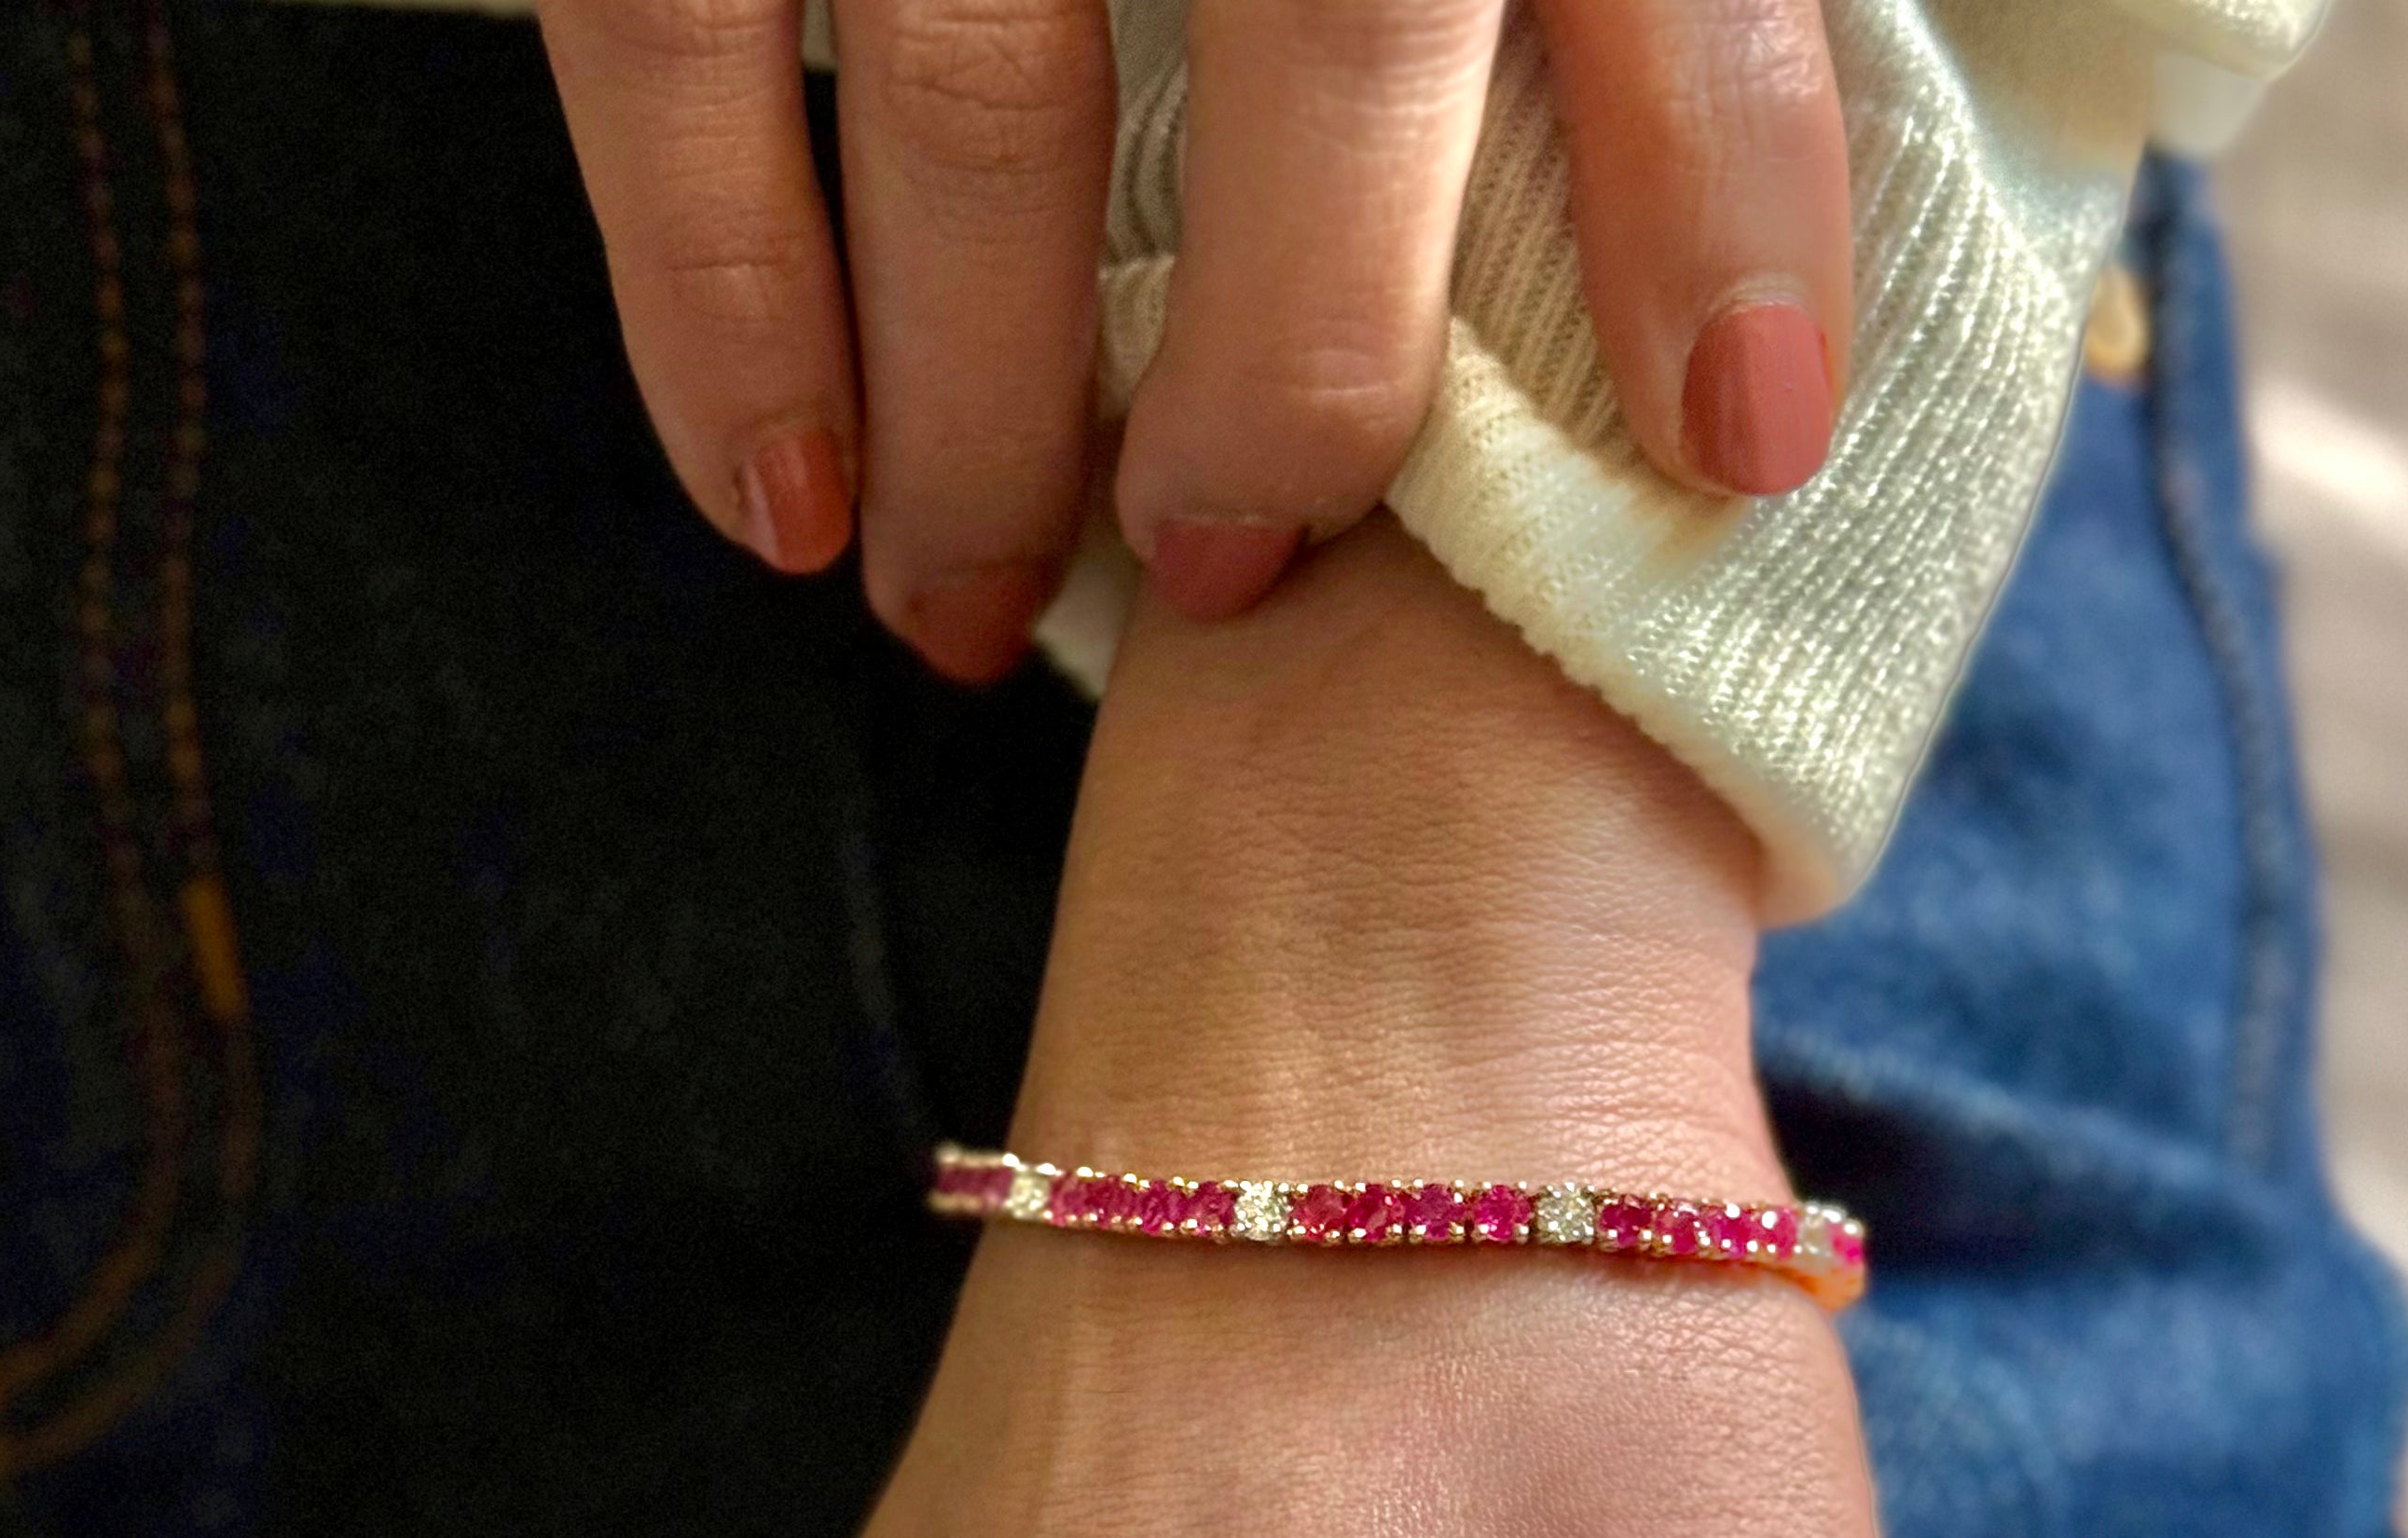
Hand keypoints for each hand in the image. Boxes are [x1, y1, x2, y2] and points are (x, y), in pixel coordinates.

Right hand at [539, 0, 1852, 674]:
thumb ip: (1621, 42)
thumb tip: (1742, 387)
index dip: (1703, 184)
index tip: (1736, 449)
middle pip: (1327, 25)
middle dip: (1291, 365)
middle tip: (1226, 569)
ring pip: (979, 87)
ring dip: (978, 412)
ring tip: (961, 608)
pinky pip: (666, 39)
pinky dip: (718, 298)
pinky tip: (782, 497)